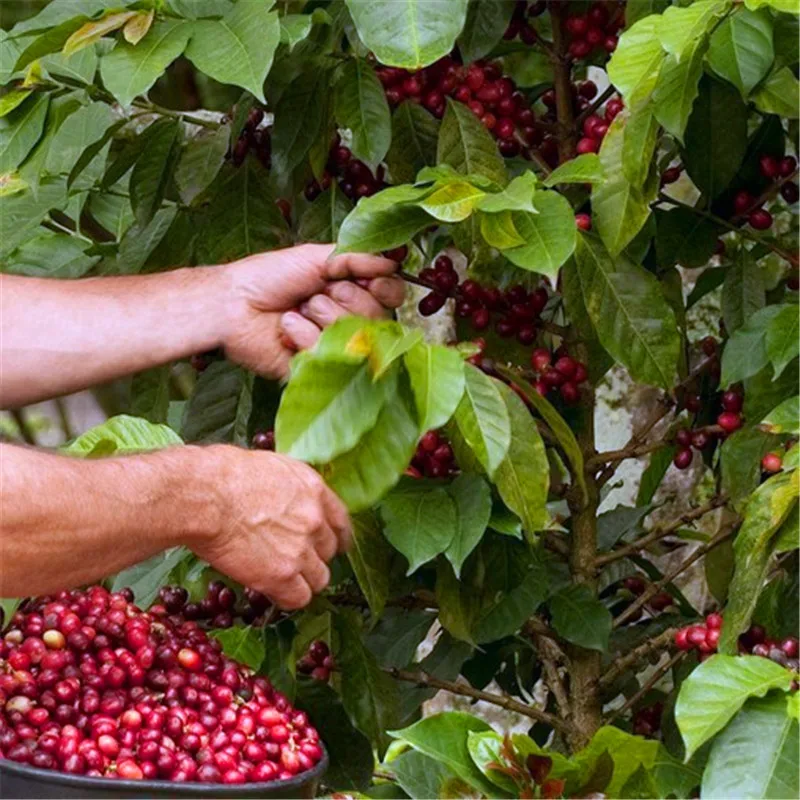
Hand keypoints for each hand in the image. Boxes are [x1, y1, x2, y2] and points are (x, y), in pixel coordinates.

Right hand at [190, 446, 350, 609]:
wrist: (205, 497)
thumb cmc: (221, 475)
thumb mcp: (269, 468)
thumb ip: (288, 488)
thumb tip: (283, 499)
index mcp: (314, 490)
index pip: (340, 521)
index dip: (334, 536)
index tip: (330, 544)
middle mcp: (315, 520)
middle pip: (330, 550)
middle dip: (314, 557)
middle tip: (292, 560)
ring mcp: (302, 549)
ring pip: (319, 578)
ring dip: (302, 580)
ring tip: (280, 578)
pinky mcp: (283, 575)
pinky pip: (299, 598)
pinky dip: (286, 597)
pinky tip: (270, 590)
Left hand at [220, 243, 404, 377]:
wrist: (232, 303)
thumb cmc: (270, 277)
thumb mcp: (315, 257)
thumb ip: (356, 258)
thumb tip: (394, 262)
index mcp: (352, 292)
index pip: (391, 296)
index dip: (385, 290)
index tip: (371, 281)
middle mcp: (349, 321)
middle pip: (379, 319)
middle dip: (348, 300)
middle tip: (317, 293)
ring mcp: (334, 347)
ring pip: (356, 338)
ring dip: (323, 315)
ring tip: (298, 308)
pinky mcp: (316, 368)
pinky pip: (329, 355)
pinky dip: (304, 335)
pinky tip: (286, 327)